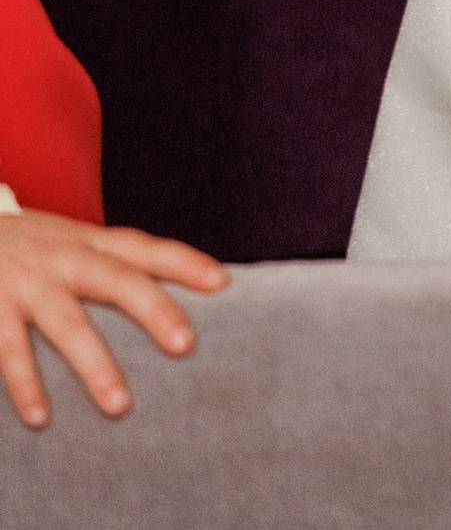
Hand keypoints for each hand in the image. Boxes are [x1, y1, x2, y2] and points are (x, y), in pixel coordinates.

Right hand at [0, 211, 226, 428]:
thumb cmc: (34, 246)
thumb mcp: (73, 241)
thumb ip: (113, 263)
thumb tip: (169, 298)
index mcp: (89, 242)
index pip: (144, 248)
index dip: (184, 262)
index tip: (222, 282)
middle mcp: (65, 259)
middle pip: (116, 280)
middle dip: (152, 310)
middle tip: (185, 344)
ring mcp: (29, 284)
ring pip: (68, 324)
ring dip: (94, 364)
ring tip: (120, 405)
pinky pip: (10, 350)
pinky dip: (25, 384)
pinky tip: (41, 417)